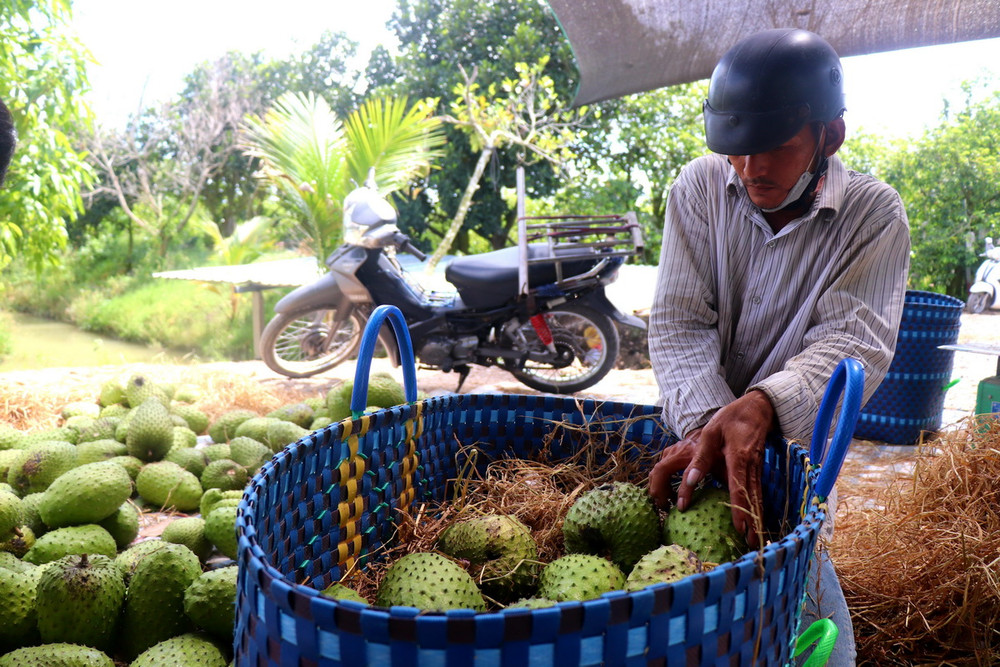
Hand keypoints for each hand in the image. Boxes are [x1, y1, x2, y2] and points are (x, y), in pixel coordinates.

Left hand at [648, 390, 775, 547]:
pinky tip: (756, 523)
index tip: (739, 527)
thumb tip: (690, 480)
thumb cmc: (730, 419)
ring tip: (756, 541)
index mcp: (738, 457)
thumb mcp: (710, 432)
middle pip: (753, 499)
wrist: (757, 409)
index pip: (738, 486)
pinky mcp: (758, 471)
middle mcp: (751, 466)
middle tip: (752, 545)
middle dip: (753, 522)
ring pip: (758, 498)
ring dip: (757, 520)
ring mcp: (757, 469)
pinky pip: (759, 493)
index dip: (739, 508)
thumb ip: (700, 457)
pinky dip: (758, 510)